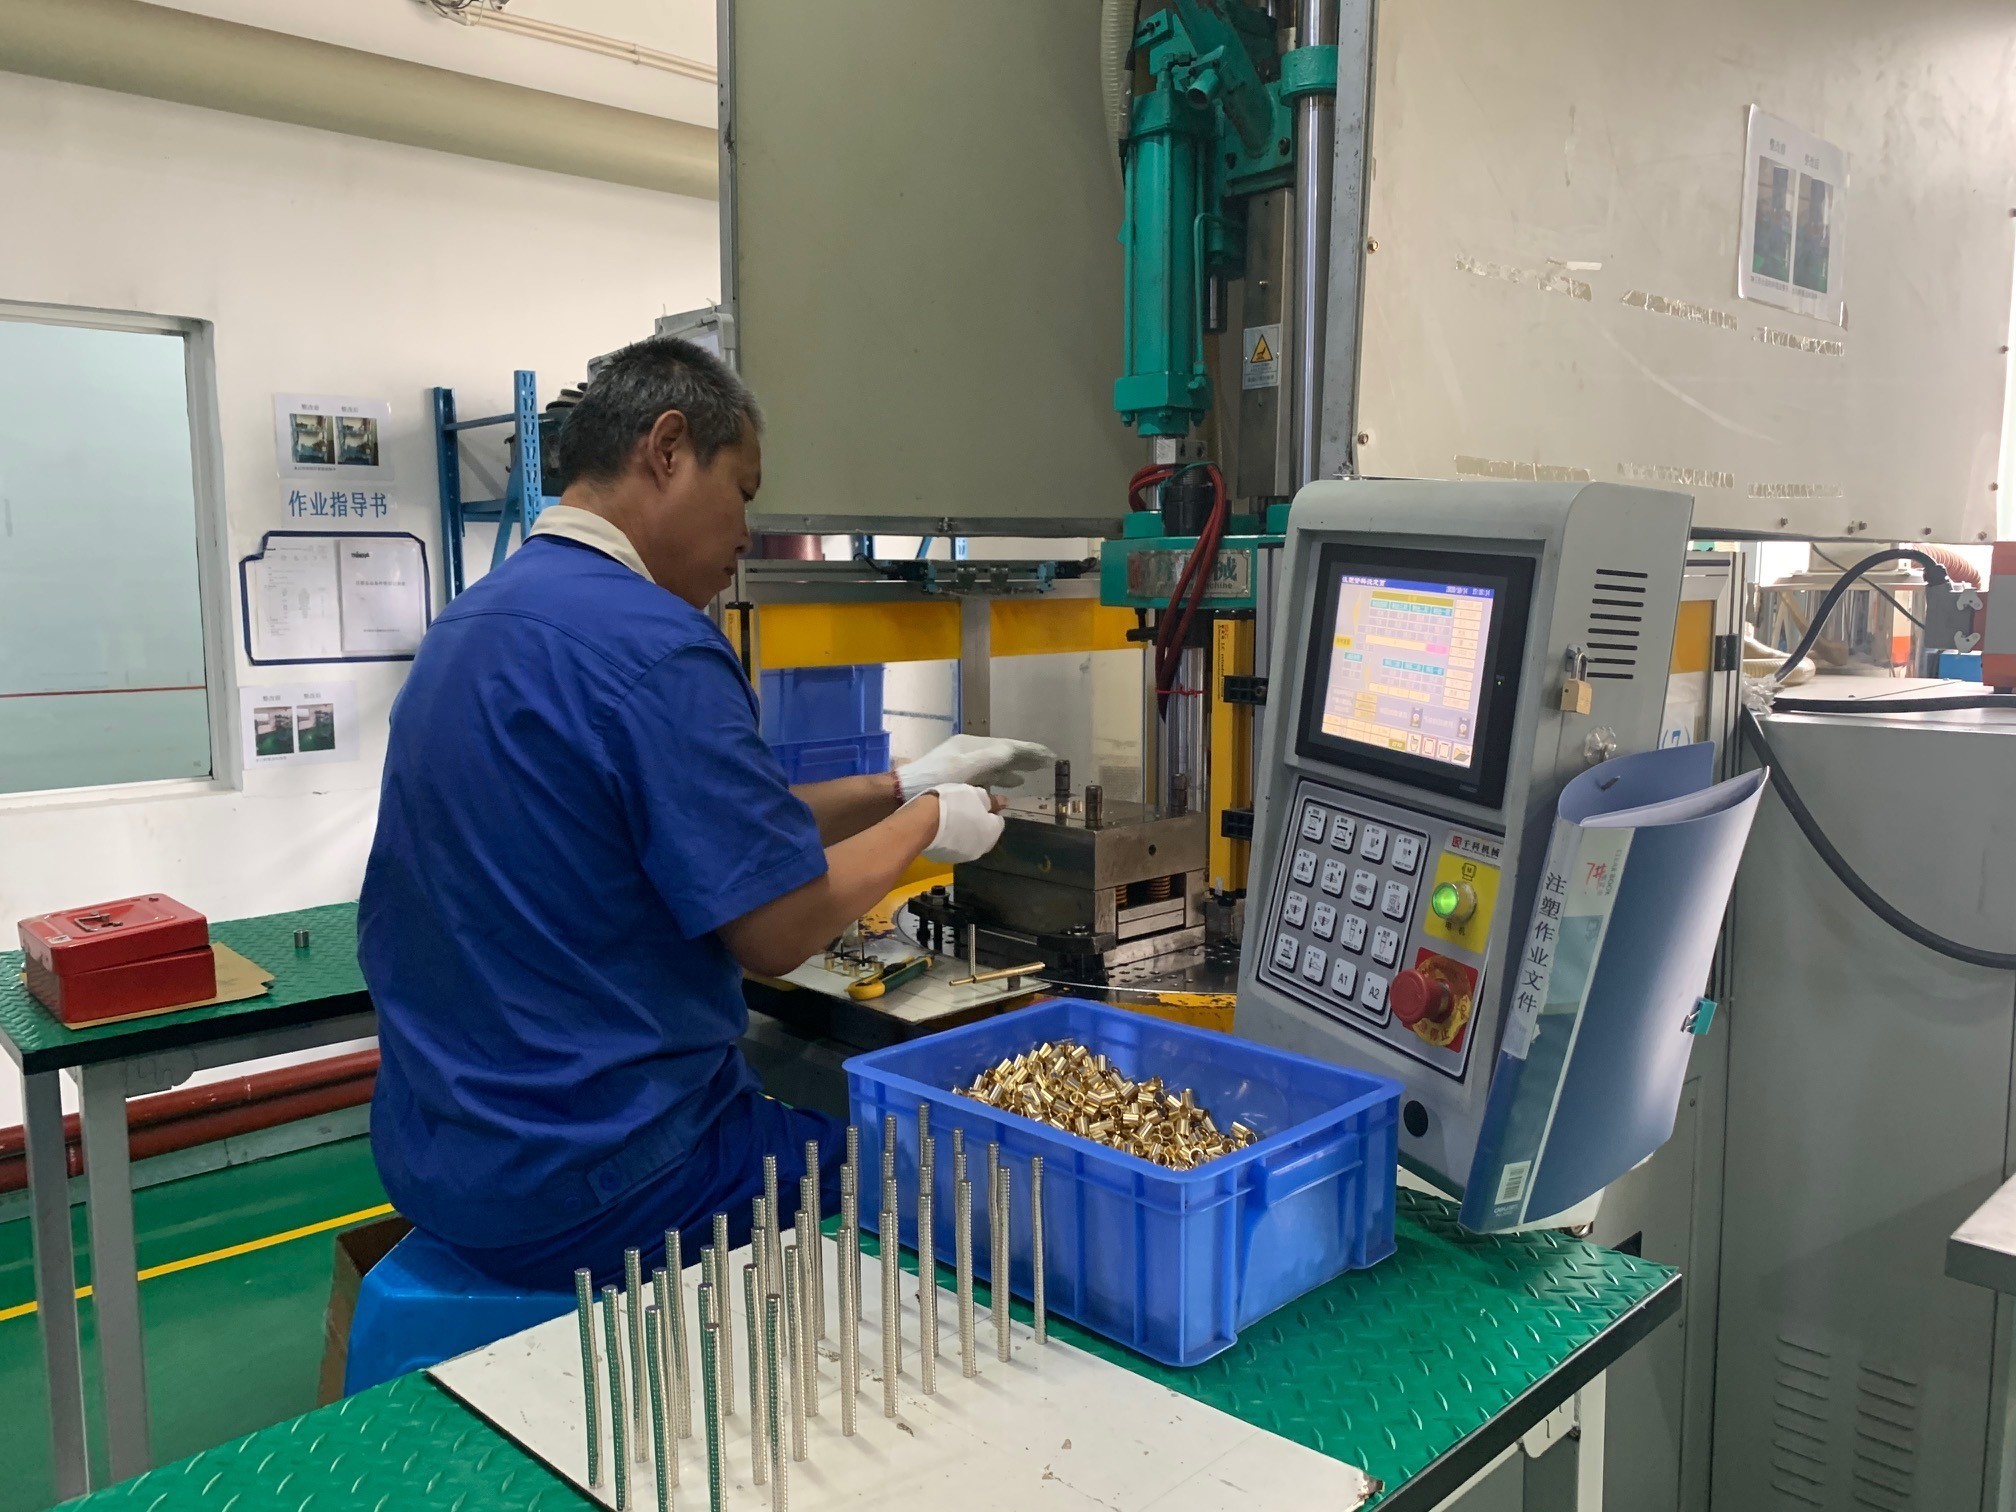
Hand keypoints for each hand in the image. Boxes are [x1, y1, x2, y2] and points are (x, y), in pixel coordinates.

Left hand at [894, 734, 1055, 802]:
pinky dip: (1003, 777)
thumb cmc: (936, 777)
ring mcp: (965, 763)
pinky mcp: (960, 777)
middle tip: (1046, 762)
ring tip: (1031, 772)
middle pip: (1003, 752)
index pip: (1008, 746)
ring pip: (997, 763)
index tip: (1049, 756)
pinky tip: (1010, 783)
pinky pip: (989, 773)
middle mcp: (970, 751)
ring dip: (1015, 767)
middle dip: (1025, 757)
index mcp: (972, 745)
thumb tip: (1013, 752)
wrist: (906, 790)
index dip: (1029, 751)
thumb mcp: (966, 766)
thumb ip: (990, 758)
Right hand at [918, 783, 1005, 863]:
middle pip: (983, 834)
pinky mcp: (944, 859)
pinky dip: (949, 839)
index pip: (997, 821)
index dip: (988, 810)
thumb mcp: (975, 795)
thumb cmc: (954, 804)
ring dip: (963, 832)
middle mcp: (981, 849)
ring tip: (949, 818)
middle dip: (976, 823)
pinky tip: (939, 829)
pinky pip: (951, 846)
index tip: (976, 802)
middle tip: (963, 809)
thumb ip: (992, 801)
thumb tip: (1005, 803)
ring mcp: (962, 857)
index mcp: (992, 834)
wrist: (923, 822)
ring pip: (967, 841)